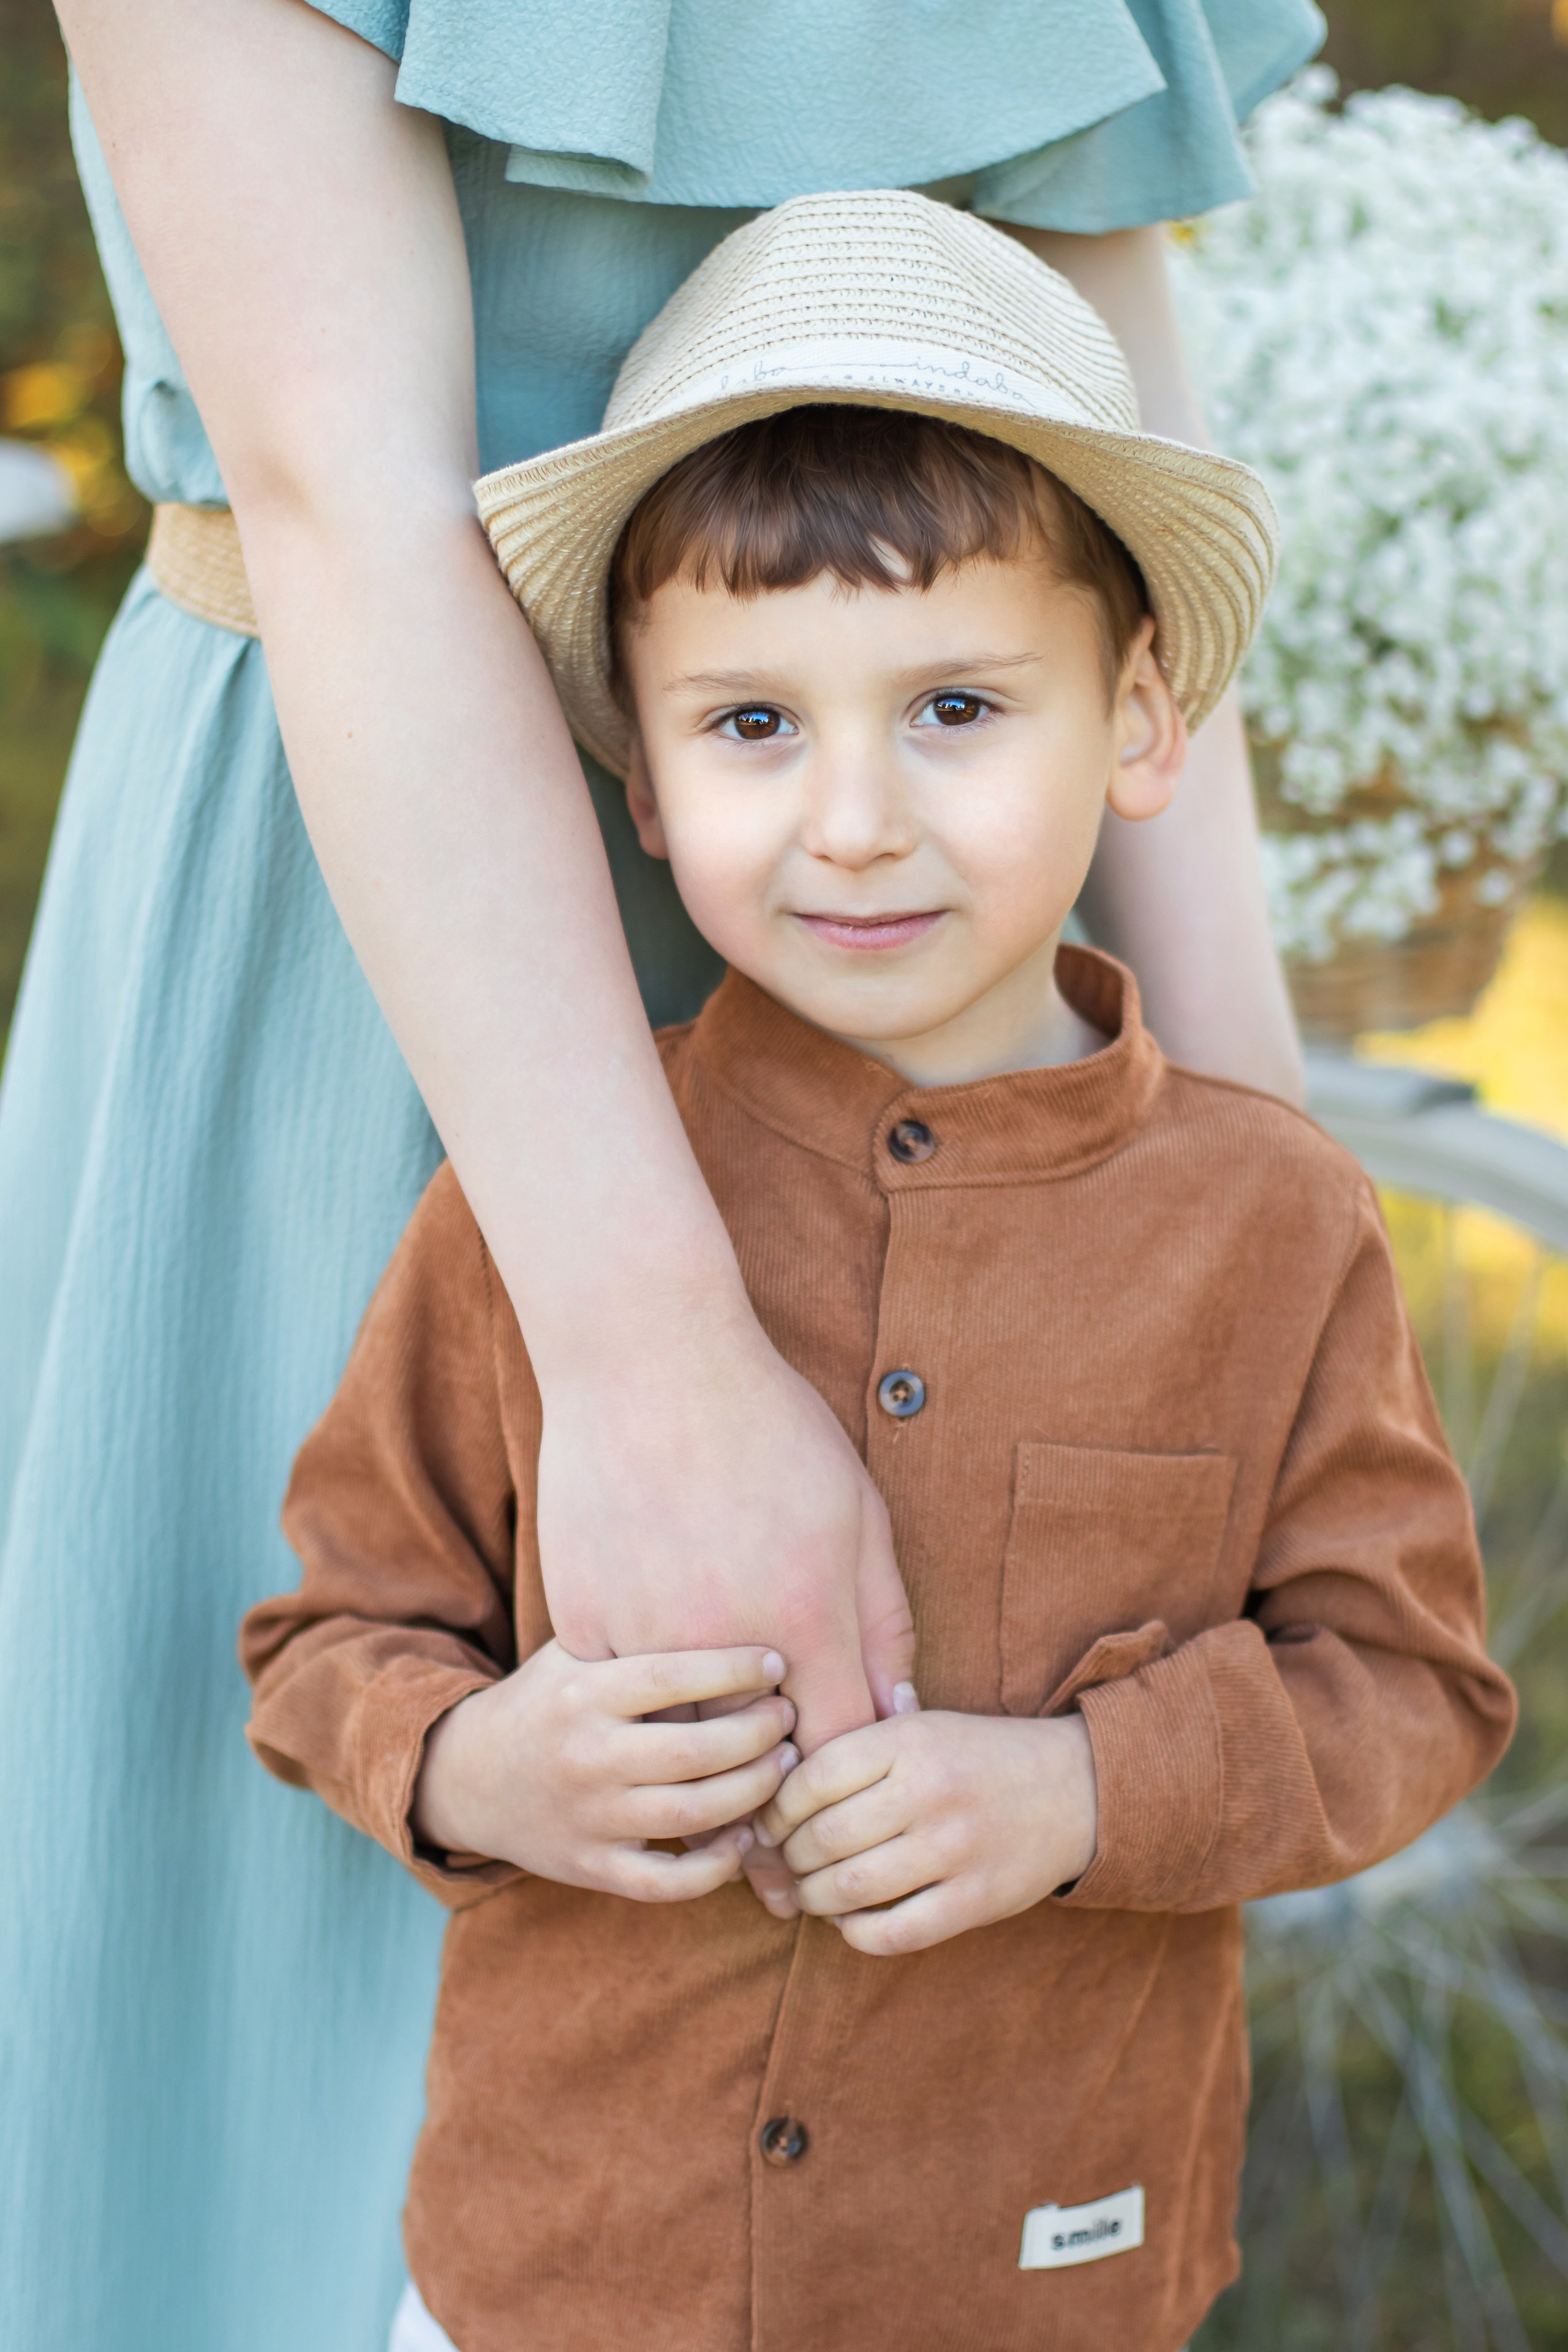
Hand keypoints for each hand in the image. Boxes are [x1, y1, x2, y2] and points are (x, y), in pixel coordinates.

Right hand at [414, 1642, 797, 1900]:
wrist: (468, 1778)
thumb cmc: (546, 1703)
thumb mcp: (573, 1656)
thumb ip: (634, 1640)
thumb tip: (724, 1601)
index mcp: (583, 1694)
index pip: (670, 1677)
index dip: (732, 1670)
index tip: (775, 1662)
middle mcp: (586, 1756)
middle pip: (694, 1750)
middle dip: (758, 1732)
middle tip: (789, 1717)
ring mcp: (589, 1818)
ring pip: (691, 1813)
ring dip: (753, 1791)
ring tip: (783, 1765)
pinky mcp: (592, 1868)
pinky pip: (667, 1882)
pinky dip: (715, 1867)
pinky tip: (744, 1837)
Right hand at [535, 1309, 915, 1754]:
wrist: (643, 1357)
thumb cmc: (766, 1424)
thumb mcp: (857, 1510)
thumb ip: (883, 1621)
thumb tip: (893, 1708)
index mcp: (806, 1616)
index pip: (840, 1750)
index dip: (847, 1760)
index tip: (840, 1741)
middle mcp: (725, 1643)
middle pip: (758, 1756)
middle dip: (779, 1749)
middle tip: (778, 1713)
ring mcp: (645, 1639)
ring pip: (681, 1738)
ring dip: (705, 1723)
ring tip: (716, 1672)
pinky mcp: (582, 1625)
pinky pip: (621, 1692)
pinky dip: (643, 1677)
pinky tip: (655, 1620)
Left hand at [756, 1707, 1098, 1954]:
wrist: (1076, 1788)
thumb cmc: (975, 1758)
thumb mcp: (921, 1726)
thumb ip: (855, 1749)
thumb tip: (771, 1782)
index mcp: (909, 1740)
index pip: (811, 1777)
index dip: (776, 1808)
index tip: (771, 1822)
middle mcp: (929, 1791)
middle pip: (823, 1837)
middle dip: (789, 1858)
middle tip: (785, 1862)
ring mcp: (955, 1849)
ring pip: (848, 1889)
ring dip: (812, 1898)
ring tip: (810, 1891)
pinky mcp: (976, 1900)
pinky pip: (891, 1933)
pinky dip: (855, 1933)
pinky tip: (849, 1920)